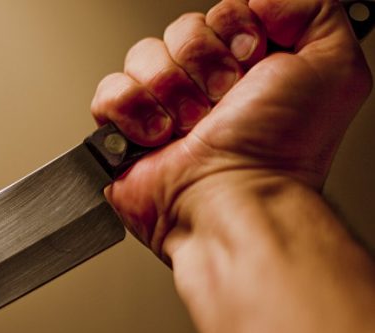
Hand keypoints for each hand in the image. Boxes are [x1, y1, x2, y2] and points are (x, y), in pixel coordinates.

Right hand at [91, 0, 371, 259]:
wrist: (232, 201)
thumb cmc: (279, 151)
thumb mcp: (334, 68)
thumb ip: (312, 12)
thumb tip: (261, 2)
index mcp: (248, 65)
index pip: (223, 11)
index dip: (234, 30)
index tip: (251, 62)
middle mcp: (204, 83)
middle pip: (181, 29)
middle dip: (203, 63)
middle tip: (221, 101)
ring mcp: (161, 106)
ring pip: (142, 55)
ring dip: (170, 90)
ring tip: (190, 126)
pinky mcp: (123, 131)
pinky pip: (109, 90)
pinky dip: (133, 111)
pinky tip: (158, 136)